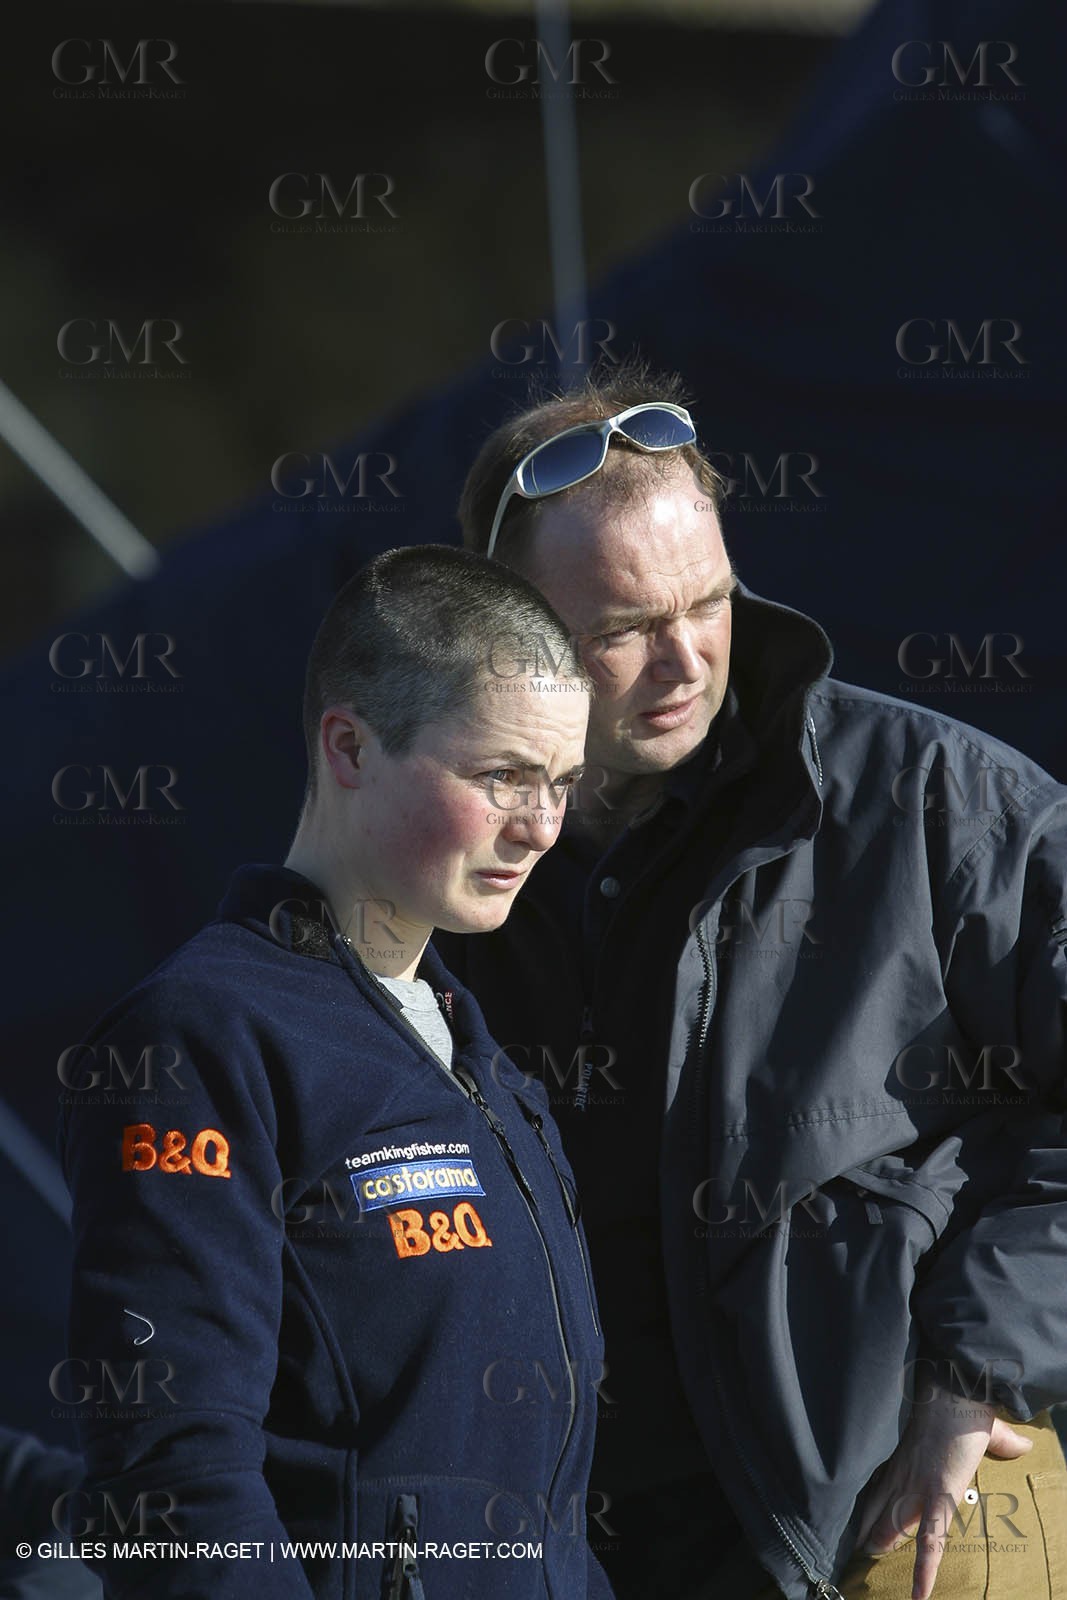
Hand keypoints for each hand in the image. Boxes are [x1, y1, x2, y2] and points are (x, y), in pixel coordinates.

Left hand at [854, 1385, 1032, 1599]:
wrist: (955, 1391)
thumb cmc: (963, 1403)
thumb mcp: (976, 1427)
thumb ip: (998, 1440)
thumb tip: (1021, 1444)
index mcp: (908, 1457)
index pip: (885, 1484)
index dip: (874, 1502)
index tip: (862, 1516)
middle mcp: (906, 1474)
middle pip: (880, 1506)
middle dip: (868, 1525)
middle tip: (855, 1545)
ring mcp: (918, 1488)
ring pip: (893, 1525)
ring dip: (880, 1542)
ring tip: (866, 1559)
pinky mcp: (938, 1497)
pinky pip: (931, 1541)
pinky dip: (925, 1569)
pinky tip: (919, 1595)